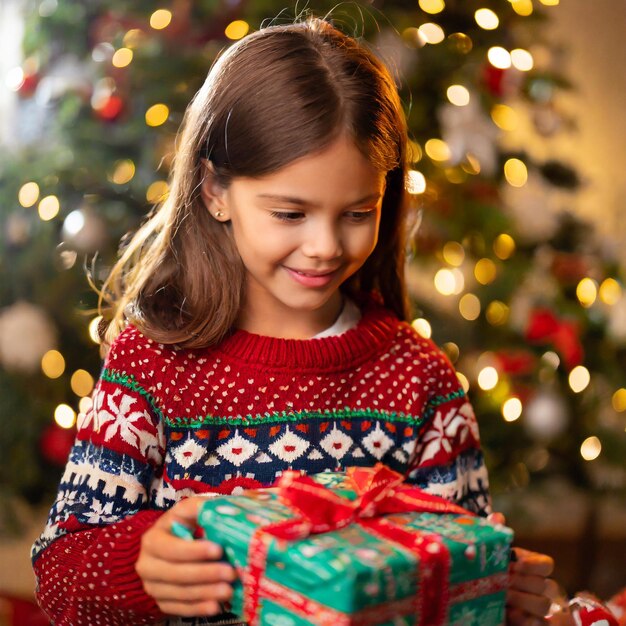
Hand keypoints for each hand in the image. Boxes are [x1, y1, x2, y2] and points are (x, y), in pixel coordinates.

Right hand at [135, 496, 236, 616]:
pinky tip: (215, 606)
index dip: (194, 550)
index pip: (171, 548)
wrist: (171, 544)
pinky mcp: (160, 601)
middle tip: (231, 573)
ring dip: (206, 592)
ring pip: (179, 592)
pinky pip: (178, 608)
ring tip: (228, 590)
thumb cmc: (187, 524)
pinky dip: (197, 608)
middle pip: (175, 573)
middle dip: (205, 574)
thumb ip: (203, 509)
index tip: (219, 550)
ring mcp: (152, 584)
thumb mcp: (190, 511)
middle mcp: (147, 563)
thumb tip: (226, 507)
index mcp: (153, 538)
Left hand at [488, 512, 556, 625]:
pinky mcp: (532, 623)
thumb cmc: (487, 572)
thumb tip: (497, 517)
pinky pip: (539, 624)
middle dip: (521, 582)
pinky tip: (508, 614)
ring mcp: (539, 609)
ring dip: (521, 600)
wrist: (476, 599)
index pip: (547, 565)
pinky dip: (525, 620)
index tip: (513, 563)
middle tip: (502, 580)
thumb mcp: (489, 553)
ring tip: (502, 596)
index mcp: (532, 567)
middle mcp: (541, 588)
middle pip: (545, 585)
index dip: (532, 564)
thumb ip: (495, 535)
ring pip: (543, 605)